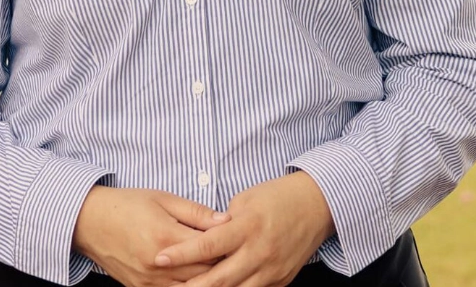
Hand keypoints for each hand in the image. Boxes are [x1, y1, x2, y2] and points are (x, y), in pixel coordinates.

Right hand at [72, 186, 230, 286]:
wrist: (92, 221)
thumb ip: (196, 212)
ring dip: (206, 283)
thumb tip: (226, 220)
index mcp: (166, 237)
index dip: (227, 247)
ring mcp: (149, 282)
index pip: (209, 251)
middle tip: (236, 258)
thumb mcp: (164, 198)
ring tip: (220, 272)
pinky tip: (196, 280)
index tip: (239, 241)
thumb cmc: (129, 204)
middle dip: (221, 267)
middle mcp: (158, 265)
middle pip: (203, 276)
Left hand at [153, 172, 333, 286]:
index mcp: (247, 226)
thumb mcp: (245, 199)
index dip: (181, 253)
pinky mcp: (281, 281)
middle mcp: (259, 252)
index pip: (207, 245)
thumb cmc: (276, 196)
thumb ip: (223, 222)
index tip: (159, 258)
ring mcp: (272, 270)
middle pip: (219, 279)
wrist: (315, 205)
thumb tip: (203, 238)